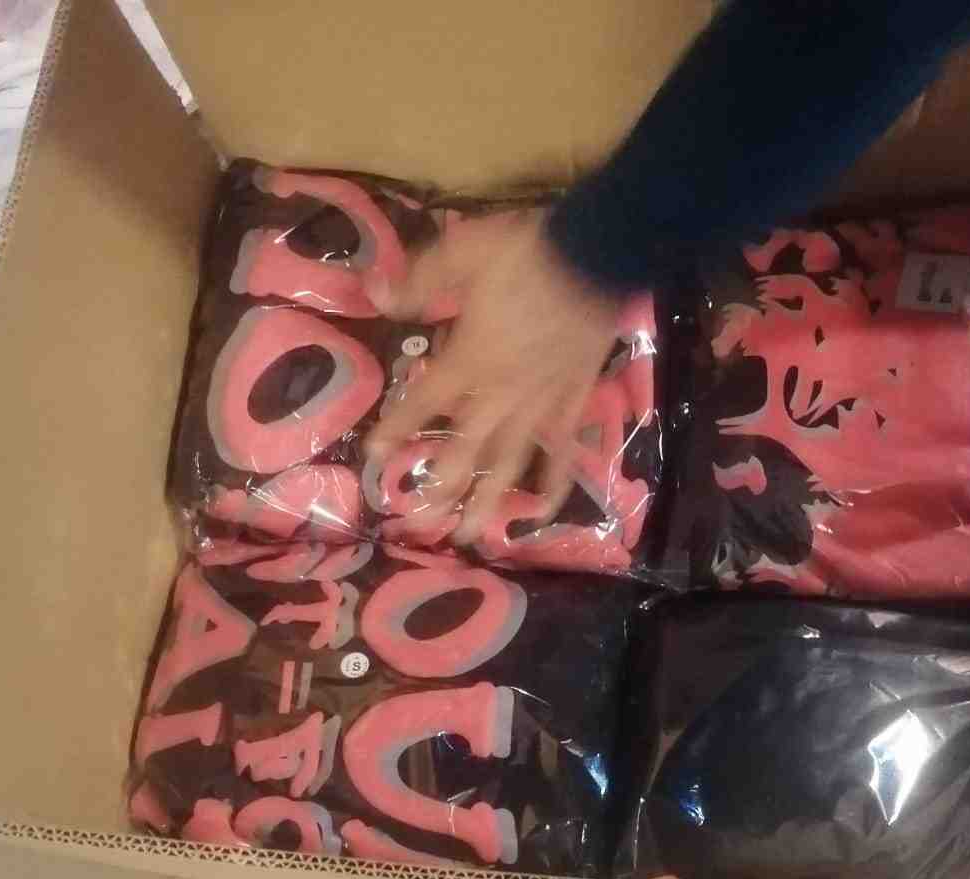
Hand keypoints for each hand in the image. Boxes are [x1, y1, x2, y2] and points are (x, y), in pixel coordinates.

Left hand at [366, 208, 624, 543]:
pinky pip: (561, 451)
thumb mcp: (461, 252)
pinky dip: (555, 483)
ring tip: (469, 536)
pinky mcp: (573, 402)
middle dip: (438, 487)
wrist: (597, 253)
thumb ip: (417, 279)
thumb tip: (372, 293)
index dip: (396, 429)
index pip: (423, 402)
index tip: (373, 457)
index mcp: (469, 360)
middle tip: (419, 525)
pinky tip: (545, 512)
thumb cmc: (526, 252)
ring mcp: (539, 404)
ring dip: (487, 501)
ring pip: (508, 462)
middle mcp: (500, 394)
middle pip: (463, 450)